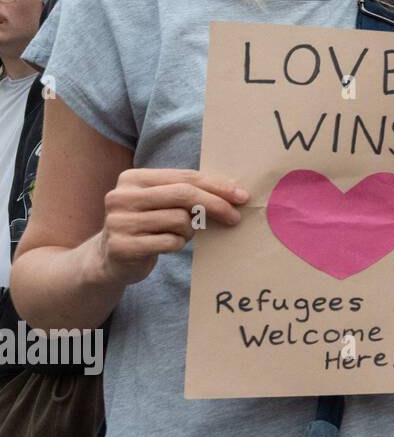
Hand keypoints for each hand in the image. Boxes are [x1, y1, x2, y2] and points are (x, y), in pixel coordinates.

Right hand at [95, 169, 246, 287]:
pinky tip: (167, 244)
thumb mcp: (162, 202)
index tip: (241, 196)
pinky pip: (170, 242)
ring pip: (180, 220)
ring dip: (190, 230)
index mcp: (133, 178)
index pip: (184, 177)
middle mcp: (121, 197)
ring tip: (179, 233)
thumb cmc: (148, 225)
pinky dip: (177, 244)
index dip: (216, 186)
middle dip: (215, 205)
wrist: (110, 259)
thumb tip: (233, 191)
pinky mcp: (122, 246)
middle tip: (234, 217)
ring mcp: (119, 222)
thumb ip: (188, 192)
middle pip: (184, 195)